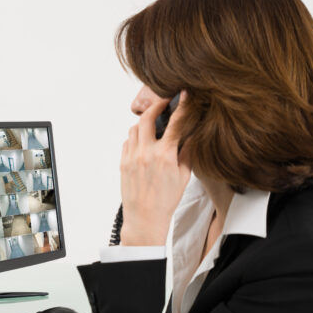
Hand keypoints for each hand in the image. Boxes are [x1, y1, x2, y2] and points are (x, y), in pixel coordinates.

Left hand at [120, 91, 191, 245]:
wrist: (145, 218)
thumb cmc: (166, 200)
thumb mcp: (184, 176)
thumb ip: (186, 153)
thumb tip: (189, 136)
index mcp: (165, 155)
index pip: (176, 123)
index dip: (182, 106)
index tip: (185, 94)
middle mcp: (146, 153)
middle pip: (147, 117)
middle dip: (156, 106)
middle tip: (163, 103)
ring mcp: (132, 157)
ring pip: (135, 128)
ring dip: (144, 122)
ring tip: (153, 124)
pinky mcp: (123, 163)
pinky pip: (127, 142)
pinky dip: (135, 137)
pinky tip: (143, 141)